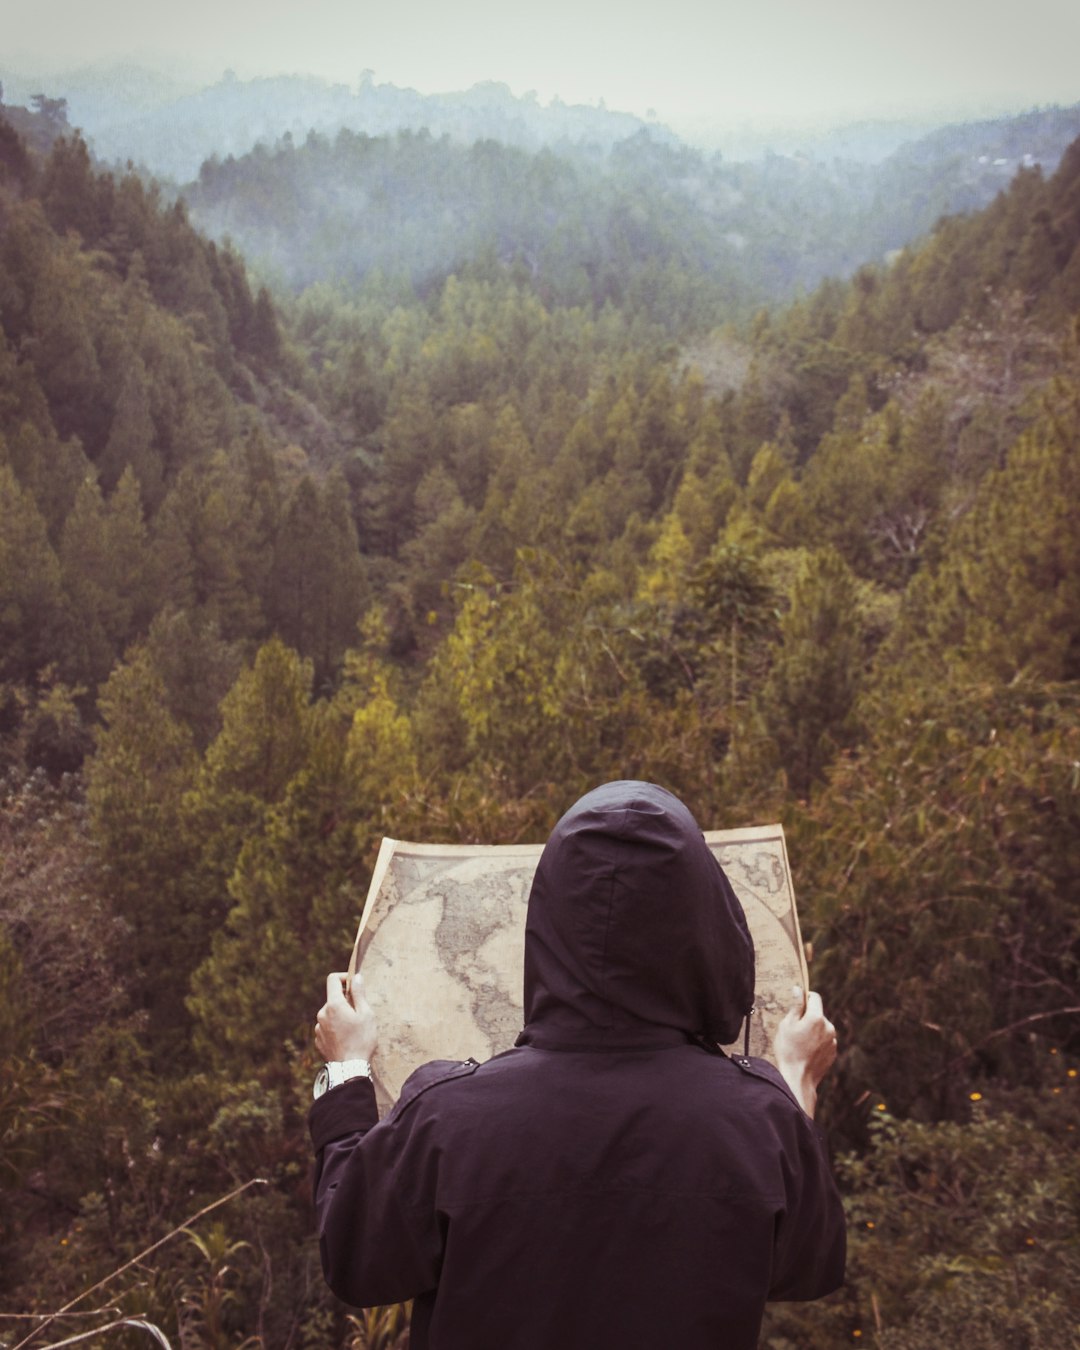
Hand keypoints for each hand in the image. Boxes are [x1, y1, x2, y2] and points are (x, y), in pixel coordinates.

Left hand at [315, 971, 377, 1063]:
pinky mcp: (318, 1039)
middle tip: (359, 1013)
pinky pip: (327, 1027)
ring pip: (330, 1013)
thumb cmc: (361, 1040)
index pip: (332, 979)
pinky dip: (335, 1027)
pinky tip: (346, 1038)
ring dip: (340, 1015)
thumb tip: (356, 977)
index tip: (353, 984)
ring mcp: (318, 1027)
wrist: (350, 1068)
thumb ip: (359, 994)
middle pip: (333, 998)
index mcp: (334, 1005)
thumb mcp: (366, 1014)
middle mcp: (322, 1014)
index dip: (344, 977)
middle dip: (345, 1001)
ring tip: (353, 1029)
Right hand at [774, 987, 837, 1118]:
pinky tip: (806, 1052)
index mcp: (817, 1017)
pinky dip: (817, 1042)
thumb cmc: (788, 1050)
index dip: (805, 998)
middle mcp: (829, 1027)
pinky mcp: (833, 1052)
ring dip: (813, 1030)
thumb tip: (798, 989)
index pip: (815, 997)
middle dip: (808, 1017)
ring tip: (800, 1044)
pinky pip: (825, 1041)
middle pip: (818, 1014)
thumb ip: (796, 1006)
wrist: (798, 1079)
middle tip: (794, 1030)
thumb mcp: (787, 1025)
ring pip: (822, 1028)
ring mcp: (832, 1041)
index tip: (797, 1005)